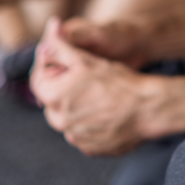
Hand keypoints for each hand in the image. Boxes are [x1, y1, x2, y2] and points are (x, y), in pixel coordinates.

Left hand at [31, 17, 152, 155]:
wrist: (146, 108)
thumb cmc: (118, 81)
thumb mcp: (87, 59)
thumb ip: (61, 49)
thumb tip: (46, 36)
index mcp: (55, 98)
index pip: (38, 82)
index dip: (46, 68)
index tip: (60, 61)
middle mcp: (60, 122)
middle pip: (53, 101)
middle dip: (64, 88)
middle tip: (86, 77)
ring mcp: (75, 138)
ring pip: (68, 117)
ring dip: (77, 106)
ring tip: (100, 94)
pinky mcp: (90, 148)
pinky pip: (83, 132)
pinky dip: (90, 122)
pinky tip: (107, 111)